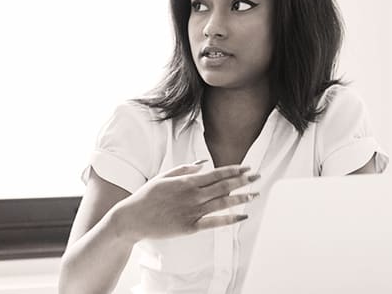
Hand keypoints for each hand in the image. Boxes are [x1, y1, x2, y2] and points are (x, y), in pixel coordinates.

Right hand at [112, 163, 259, 241]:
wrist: (133, 218)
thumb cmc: (147, 196)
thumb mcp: (164, 176)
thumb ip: (184, 168)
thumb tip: (203, 163)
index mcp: (186, 181)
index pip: (216, 173)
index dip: (234, 170)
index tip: (247, 167)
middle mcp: (192, 195)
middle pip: (223, 186)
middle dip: (243, 181)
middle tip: (258, 177)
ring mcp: (192, 211)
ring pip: (223, 203)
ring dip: (241, 198)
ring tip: (254, 195)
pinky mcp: (190, 227)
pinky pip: (215, 223)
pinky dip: (230, 219)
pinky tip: (242, 217)